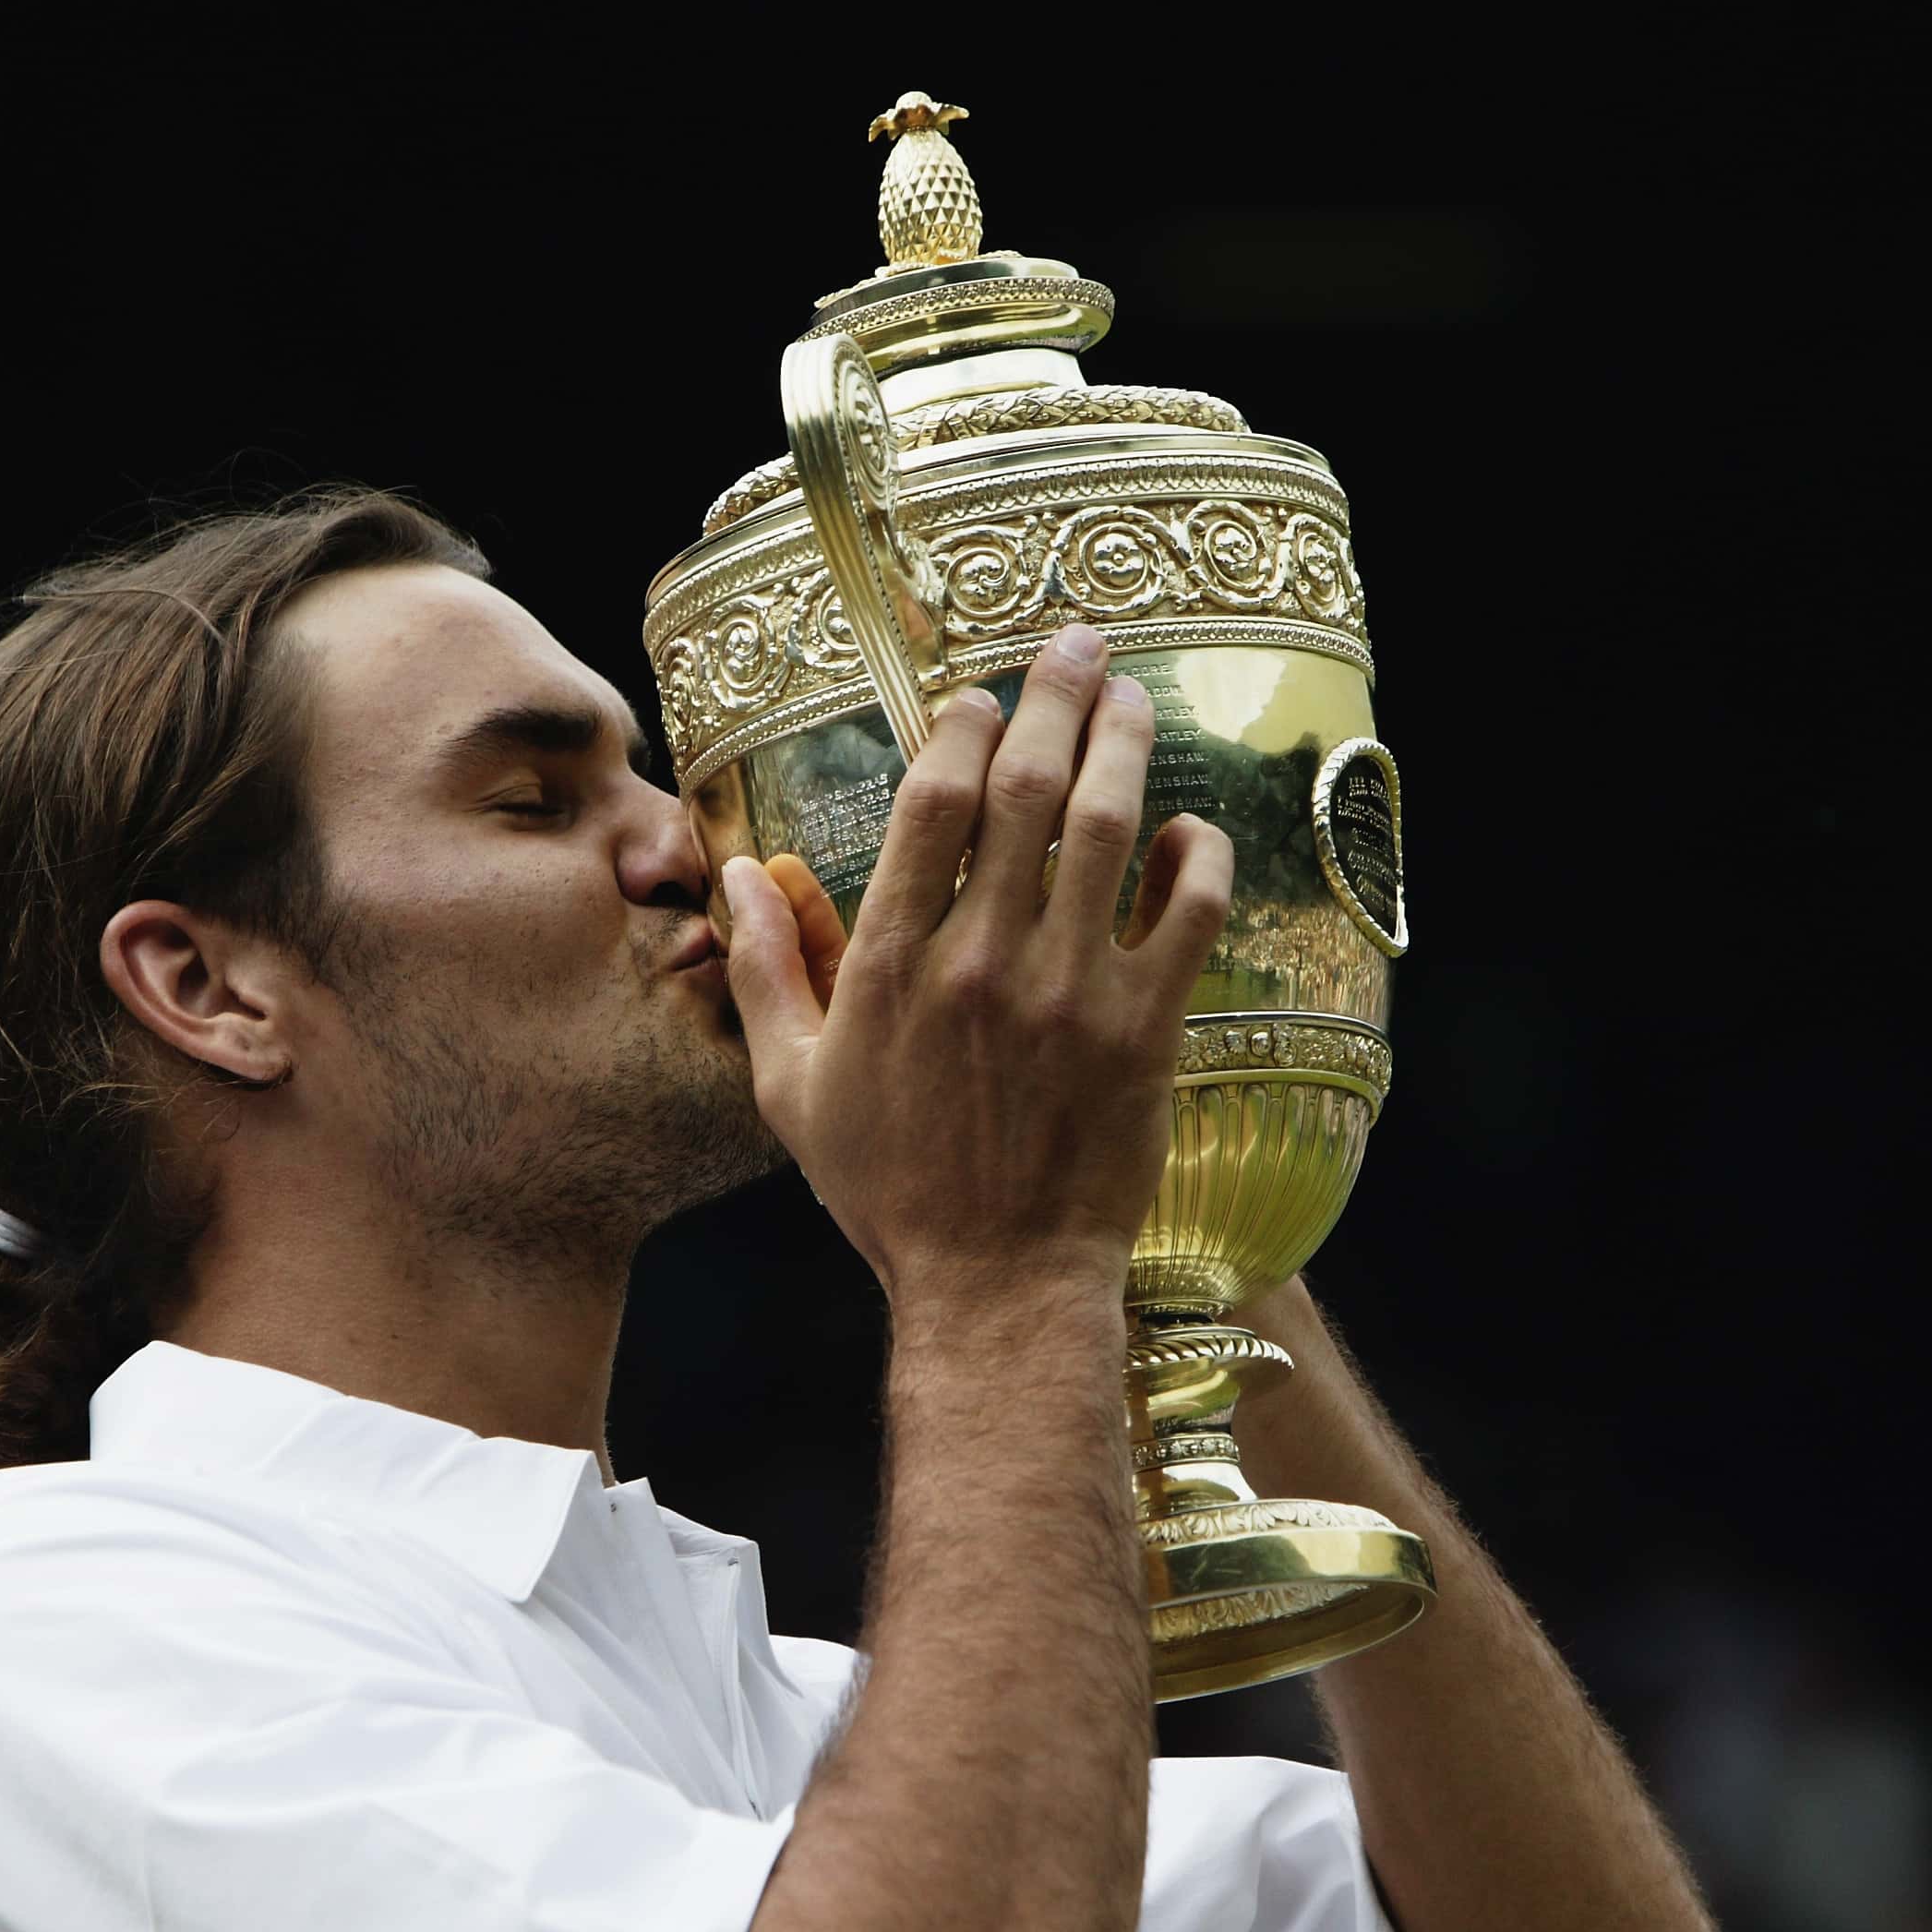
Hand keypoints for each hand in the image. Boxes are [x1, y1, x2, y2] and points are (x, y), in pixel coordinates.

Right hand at [720, 624, 1232, 1317]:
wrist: (998, 1285)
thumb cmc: (890, 1191)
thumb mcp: (794, 1088)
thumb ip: (765, 972)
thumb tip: (735, 873)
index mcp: (892, 969)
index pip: (932, 807)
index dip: (961, 730)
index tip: (979, 697)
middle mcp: (984, 962)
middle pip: (1027, 791)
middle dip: (1055, 700)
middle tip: (1077, 645)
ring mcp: (1072, 992)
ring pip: (1110, 831)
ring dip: (1124, 747)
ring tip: (1131, 699)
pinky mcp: (1145, 1030)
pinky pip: (1188, 915)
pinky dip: (1196, 857)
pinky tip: (1186, 830)